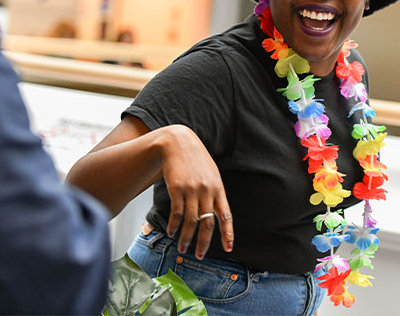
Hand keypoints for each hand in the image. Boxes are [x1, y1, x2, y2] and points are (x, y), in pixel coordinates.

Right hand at [157, 125, 233, 258]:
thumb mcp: (211, 174)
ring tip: (182, 248)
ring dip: (186, 238)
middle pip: (208, 223)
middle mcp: (207, 191)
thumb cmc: (196, 160)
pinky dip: (174, 225)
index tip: (228, 248)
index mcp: (218, 189)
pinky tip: (171, 232)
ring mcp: (191, 190)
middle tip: (200, 256)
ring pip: (191, 221)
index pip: (225, 215)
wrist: (178, 143)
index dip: (227, 233)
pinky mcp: (176, 189)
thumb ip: (214, 193)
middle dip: (204, 242)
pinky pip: (176, 213)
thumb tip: (216, 215)